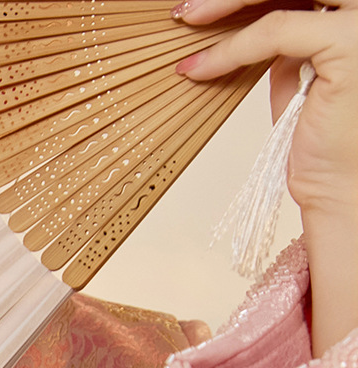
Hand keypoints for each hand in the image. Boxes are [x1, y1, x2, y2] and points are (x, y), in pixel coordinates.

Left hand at [176, 0, 357, 351]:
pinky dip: (231, 48)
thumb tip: (251, 25)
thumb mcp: (301, 77)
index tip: (208, 4)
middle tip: (189, 8)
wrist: (342, 187)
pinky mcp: (351, 43)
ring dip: (231, 1)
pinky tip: (199, 67)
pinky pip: (277, 31)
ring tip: (187, 19)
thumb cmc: (325, 141)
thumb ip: (289, 44)